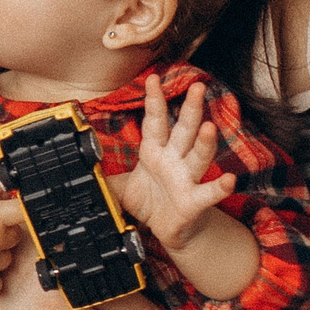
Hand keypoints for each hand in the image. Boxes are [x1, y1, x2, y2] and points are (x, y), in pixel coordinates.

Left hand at [111, 78, 236, 252]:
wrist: (168, 230)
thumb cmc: (150, 203)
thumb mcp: (121, 189)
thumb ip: (105, 178)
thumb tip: (80, 169)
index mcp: (155, 151)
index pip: (155, 122)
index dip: (154, 101)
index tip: (152, 78)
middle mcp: (174, 160)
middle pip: (184, 131)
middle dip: (191, 109)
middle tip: (198, 87)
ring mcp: (187, 179)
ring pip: (198, 157)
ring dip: (204, 143)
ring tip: (209, 128)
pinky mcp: (195, 201)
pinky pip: (209, 193)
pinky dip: (220, 187)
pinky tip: (229, 180)